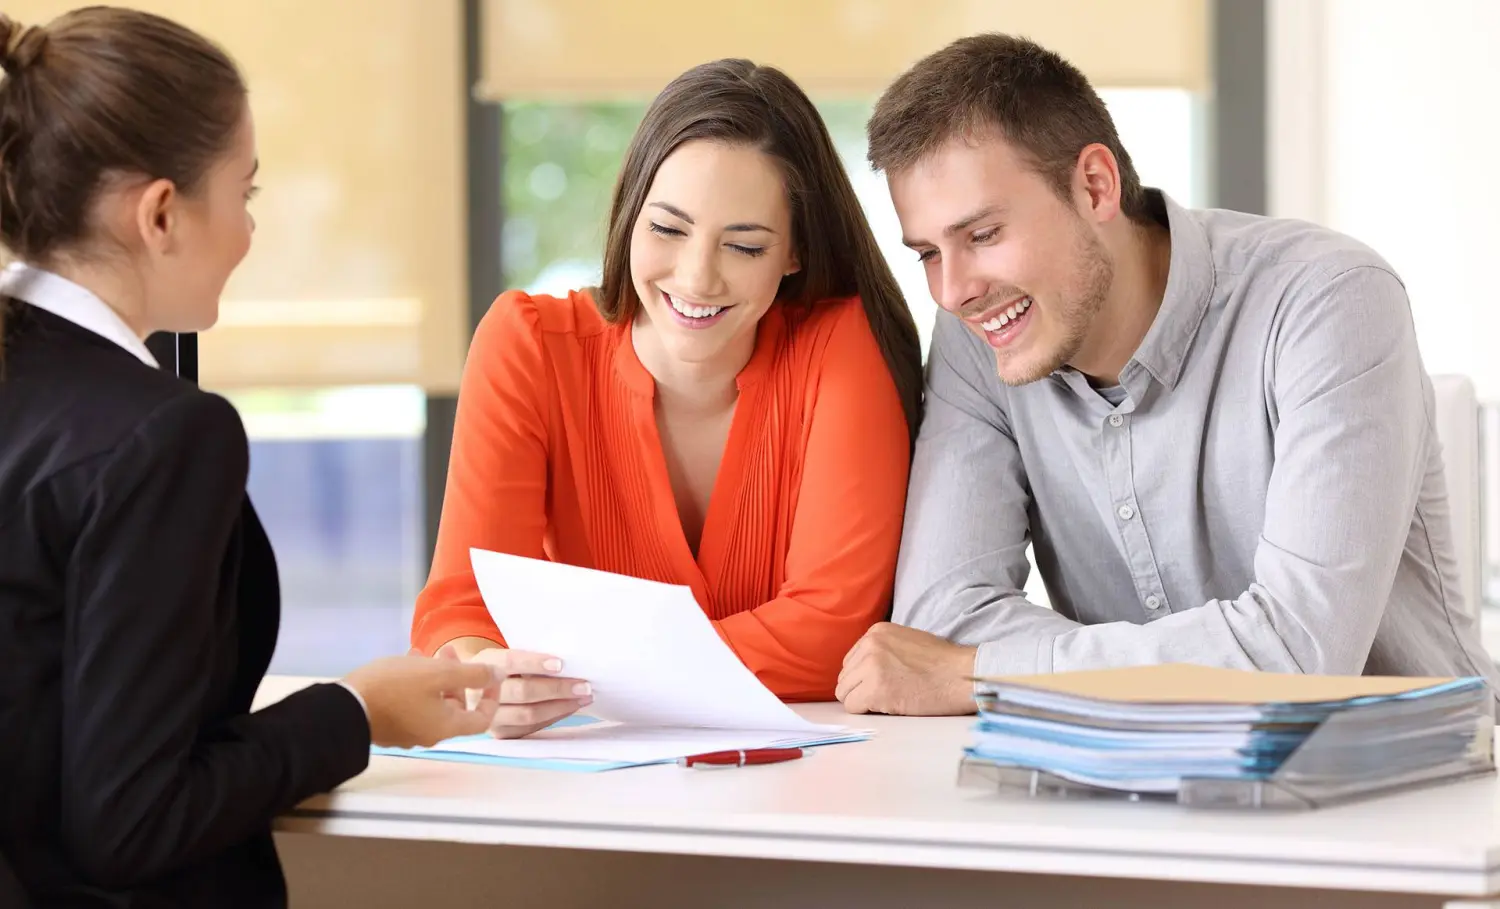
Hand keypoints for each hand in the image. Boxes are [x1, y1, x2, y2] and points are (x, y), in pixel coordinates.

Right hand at [342, 655, 503, 748]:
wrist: (343, 707)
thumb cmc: (394, 688)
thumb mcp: (438, 673)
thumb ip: (472, 674)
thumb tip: (497, 675)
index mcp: (446, 727)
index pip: (482, 719)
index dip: (490, 696)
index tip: (488, 676)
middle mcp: (429, 734)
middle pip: (455, 707)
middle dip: (457, 677)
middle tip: (448, 652)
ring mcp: (407, 732)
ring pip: (431, 701)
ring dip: (434, 676)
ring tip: (424, 652)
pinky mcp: (388, 725)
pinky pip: (411, 703)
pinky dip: (416, 683)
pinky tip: (406, 661)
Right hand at [434, 642, 592, 738]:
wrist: (471, 690)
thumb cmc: (500, 668)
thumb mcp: (504, 655)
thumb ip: (527, 656)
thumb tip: (568, 662)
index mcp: (483, 664)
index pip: (510, 662)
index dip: (534, 663)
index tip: (561, 663)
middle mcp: (481, 692)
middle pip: (523, 692)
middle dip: (557, 689)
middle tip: (584, 685)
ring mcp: (489, 716)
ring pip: (529, 715)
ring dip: (561, 706)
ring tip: (584, 698)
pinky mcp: (500, 733)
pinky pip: (531, 728)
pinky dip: (554, 717)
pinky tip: (570, 707)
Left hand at [835, 623, 977, 715]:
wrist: (962, 675)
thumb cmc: (942, 663)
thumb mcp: (906, 642)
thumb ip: (882, 650)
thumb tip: (860, 671)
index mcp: (877, 632)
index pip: (851, 661)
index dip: (864, 678)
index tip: (885, 683)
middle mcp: (870, 644)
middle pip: (845, 677)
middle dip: (860, 690)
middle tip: (887, 695)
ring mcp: (871, 666)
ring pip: (845, 693)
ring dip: (863, 702)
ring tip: (889, 700)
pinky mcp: (876, 688)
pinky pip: (853, 707)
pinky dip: (867, 712)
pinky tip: (889, 707)